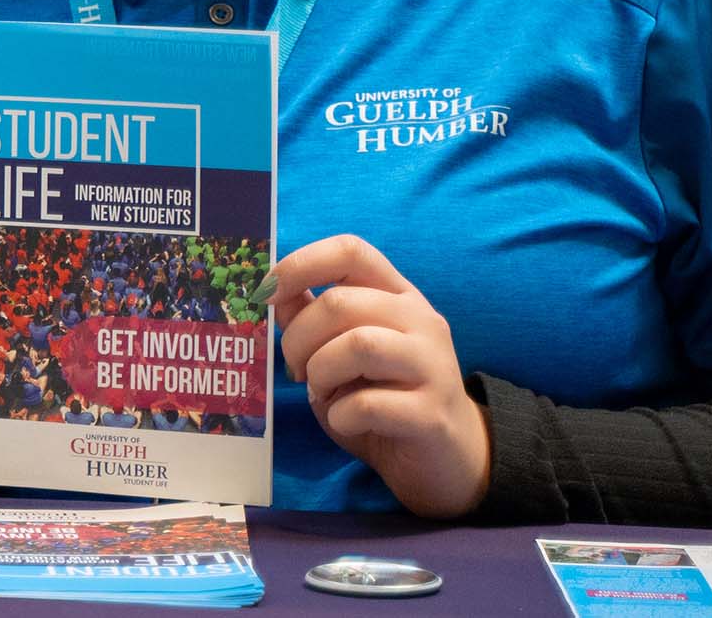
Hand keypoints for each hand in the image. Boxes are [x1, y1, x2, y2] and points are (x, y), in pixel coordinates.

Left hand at [271, 235, 491, 518]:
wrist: (445, 460)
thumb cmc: (382, 398)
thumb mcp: (338, 352)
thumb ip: (311, 318)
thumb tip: (275, 291)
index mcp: (397, 296)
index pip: (350, 251)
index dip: (300, 264)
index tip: (267, 293)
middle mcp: (421, 320)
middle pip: (340, 302)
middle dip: (298, 339)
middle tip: (295, 370)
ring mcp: (433, 365)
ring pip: (358, 344)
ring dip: (320, 373)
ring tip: (324, 393)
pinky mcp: (432, 414)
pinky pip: (368, 404)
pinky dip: (340, 415)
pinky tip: (346, 421)